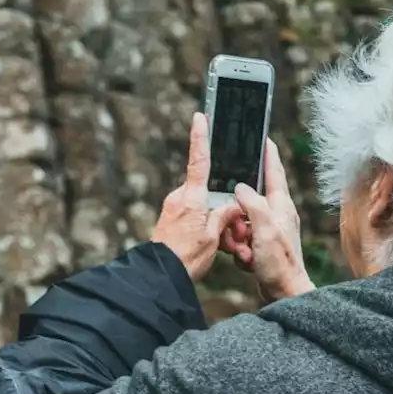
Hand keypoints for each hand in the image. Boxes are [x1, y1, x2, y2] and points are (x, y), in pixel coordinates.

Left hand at [151, 113, 242, 280]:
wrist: (160, 277)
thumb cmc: (185, 258)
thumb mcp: (213, 237)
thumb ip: (224, 217)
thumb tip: (232, 206)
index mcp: (192, 197)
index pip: (198, 160)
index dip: (200, 137)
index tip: (200, 117)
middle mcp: (180, 198)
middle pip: (208, 191)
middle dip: (223, 208)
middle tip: (232, 232)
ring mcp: (173, 209)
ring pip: (203, 207)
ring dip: (216, 223)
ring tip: (223, 246)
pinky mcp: (171, 221)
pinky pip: (194, 218)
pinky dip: (206, 230)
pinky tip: (212, 248)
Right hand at [228, 140, 313, 301]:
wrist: (285, 294)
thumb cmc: (280, 263)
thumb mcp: (264, 229)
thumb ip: (252, 204)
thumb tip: (240, 187)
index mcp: (281, 205)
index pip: (274, 171)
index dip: (267, 153)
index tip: (263, 137)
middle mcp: (277, 214)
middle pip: (249, 199)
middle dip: (237, 212)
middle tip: (238, 230)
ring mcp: (270, 230)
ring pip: (242, 220)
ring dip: (237, 234)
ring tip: (244, 249)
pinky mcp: (263, 245)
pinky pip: (243, 238)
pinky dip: (240, 248)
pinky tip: (246, 259)